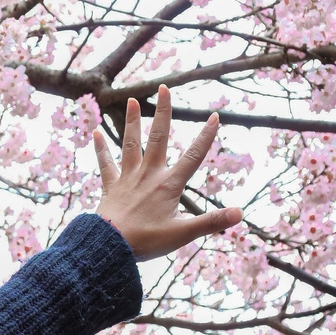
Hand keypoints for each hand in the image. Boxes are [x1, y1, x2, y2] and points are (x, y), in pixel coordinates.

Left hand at [93, 86, 242, 260]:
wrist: (110, 246)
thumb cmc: (146, 241)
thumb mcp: (183, 233)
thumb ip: (212, 222)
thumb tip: (240, 214)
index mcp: (168, 184)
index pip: (193, 156)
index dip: (206, 136)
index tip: (215, 115)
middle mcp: (148, 174)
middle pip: (158, 138)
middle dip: (163, 112)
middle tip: (164, 88)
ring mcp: (127, 178)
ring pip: (130, 144)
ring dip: (132, 121)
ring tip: (131, 100)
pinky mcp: (111, 186)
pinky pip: (105, 163)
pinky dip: (100, 148)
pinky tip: (95, 131)